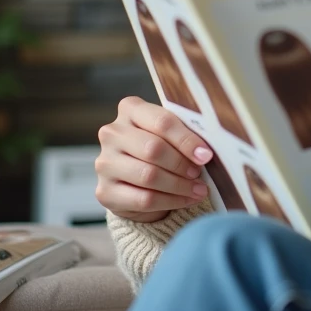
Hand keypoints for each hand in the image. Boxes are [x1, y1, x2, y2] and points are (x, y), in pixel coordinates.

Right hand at [95, 96, 212, 222]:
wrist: (135, 181)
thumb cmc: (160, 150)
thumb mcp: (171, 135)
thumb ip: (185, 135)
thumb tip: (205, 153)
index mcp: (130, 109)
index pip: (162, 121)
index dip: (186, 140)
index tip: (206, 155)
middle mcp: (112, 133)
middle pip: (153, 149)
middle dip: (182, 164)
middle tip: (199, 173)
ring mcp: (104, 163)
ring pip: (149, 176)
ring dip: (180, 185)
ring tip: (198, 189)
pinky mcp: (105, 191)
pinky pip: (144, 199)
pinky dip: (171, 201)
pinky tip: (186, 200)